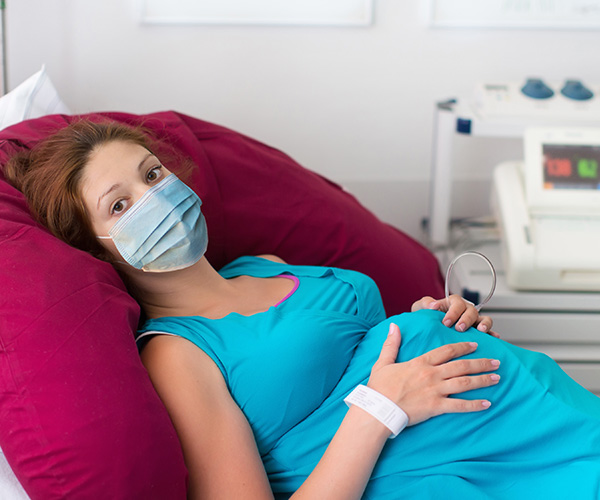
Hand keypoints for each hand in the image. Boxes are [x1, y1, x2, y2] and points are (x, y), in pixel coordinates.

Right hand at [368, 323, 499, 425]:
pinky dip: (475, 404)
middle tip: (496, 362)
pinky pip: (459, 405)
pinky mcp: (436, 406)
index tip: (475, 344)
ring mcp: (435, 390)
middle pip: (461, 366)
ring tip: (497, 378)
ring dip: (482, 380)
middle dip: (481, 363)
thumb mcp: (383, 362)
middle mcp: (431, 374)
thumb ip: (391, 344)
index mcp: (420, 363)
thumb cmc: (379, 387)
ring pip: (465, 383)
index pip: (446, 351)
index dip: (462, 347)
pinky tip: (487, 403)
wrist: (378, 409)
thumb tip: (394, 326)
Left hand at [411, 295, 498, 337]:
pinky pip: (489, 331)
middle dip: (466, 319)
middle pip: (471, 311)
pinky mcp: (478, 331)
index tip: (445, 322)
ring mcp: (473, 320)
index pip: (457, 303)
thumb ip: (425, 303)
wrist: (428, 330)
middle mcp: (465, 310)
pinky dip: (492, 333)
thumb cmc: (425, 317)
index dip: (453, 312)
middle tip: (459, 328)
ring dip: (483, 324)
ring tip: (480, 330)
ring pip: (484, 319)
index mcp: (453, 302)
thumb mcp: (420, 308)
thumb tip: (433, 305)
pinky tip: (494, 338)